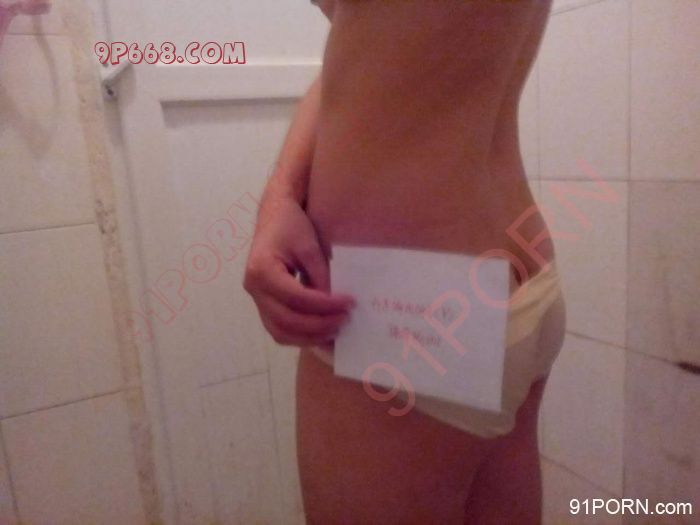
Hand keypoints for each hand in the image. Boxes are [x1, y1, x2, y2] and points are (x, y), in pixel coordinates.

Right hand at [243, 196, 354, 346]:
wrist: (274, 217)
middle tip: (345, 320)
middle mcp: (254, 288)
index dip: (324, 305)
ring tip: (335, 331)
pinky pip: (278, 328)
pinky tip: (320, 332)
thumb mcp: (310, 247)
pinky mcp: (263, 304)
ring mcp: (256, 299)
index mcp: (262, 271)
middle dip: (318, 325)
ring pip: (279, 331)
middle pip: (286, 321)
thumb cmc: (291, 226)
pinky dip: (299, 335)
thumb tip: (333, 306)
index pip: (296, 298)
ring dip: (308, 337)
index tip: (349, 303)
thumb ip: (320, 276)